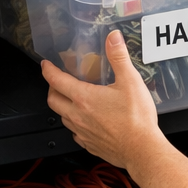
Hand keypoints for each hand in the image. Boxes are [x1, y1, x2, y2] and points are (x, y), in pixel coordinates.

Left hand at [42, 29, 163, 173]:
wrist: (141, 149)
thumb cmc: (136, 117)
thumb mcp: (131, 81)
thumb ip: (119, 58)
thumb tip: (113, 38)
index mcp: (84, 98)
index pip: (57, 81)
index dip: (49, 71)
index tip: (46, 65)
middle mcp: (77, 115)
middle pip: (53, 100)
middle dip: (52, 88)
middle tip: (58, 81)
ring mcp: (81, 131)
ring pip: (62, 116)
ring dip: (63, 106)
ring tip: (73, 99)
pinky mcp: (88, 143)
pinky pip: (74, 132)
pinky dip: (75, 123)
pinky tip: (87, 120)